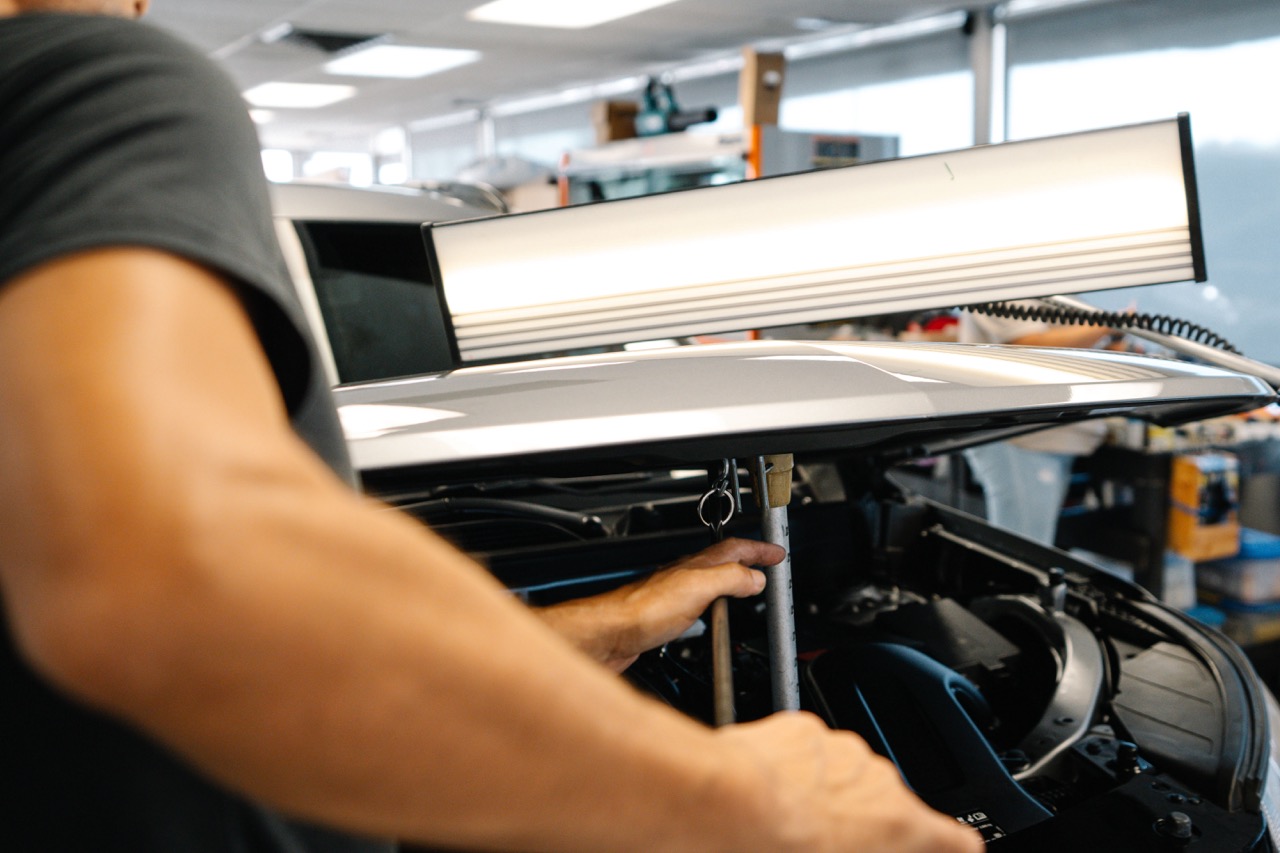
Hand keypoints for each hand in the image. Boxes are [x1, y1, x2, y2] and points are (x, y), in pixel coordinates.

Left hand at [535, 537, 782, 670]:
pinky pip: (699, 605)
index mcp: (694, 566)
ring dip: (732, 582)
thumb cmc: (642, 610)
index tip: (777, 552)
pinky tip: (711, 617)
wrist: (608, 633)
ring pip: (711, 582)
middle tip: (767, 564)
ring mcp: (674, 596)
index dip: (758, 549)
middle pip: (723, 562)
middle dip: (748, 561)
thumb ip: (729, 579)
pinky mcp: (665, 616)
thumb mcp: (696, 589)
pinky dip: (715, 606)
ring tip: (748, 588)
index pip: (734, 549)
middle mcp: (684, 577)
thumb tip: (756, 578)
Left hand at [716, 712, 983, 852]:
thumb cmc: (778, 848)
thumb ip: (875, 849)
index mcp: (900, 822)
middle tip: (830, 847)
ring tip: (791, 827)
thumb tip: (867, 844)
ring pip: (847, 778)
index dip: (955, 849)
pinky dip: (800, 773)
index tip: (954, 852)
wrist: (727, 805)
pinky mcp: (800, 729)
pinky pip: (811, 755)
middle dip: (867, 828)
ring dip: (831, 798)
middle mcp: (878, 778)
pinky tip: (773, 799)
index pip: (958, 841)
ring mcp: (840, 749)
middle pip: (888, 807)